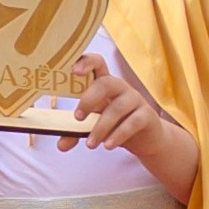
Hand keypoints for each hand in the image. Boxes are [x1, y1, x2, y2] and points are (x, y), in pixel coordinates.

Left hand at [59, 50, 198, 202]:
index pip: (96, 63)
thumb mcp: (93, 126)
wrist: (146, 139)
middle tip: (78, 118)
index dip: (86, 63)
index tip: (74, 71)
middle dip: (89, 99)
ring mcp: (135, 100)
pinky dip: (118, 135)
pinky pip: (132, 122)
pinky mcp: (147, 116)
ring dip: (100, 127)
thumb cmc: (116, 124)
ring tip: (90, 144)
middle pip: (105, 83)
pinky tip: (108, 146)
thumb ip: (75, 133)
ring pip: (117, 108)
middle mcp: (120, 87)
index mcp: (104, 83)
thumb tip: (61, 145)